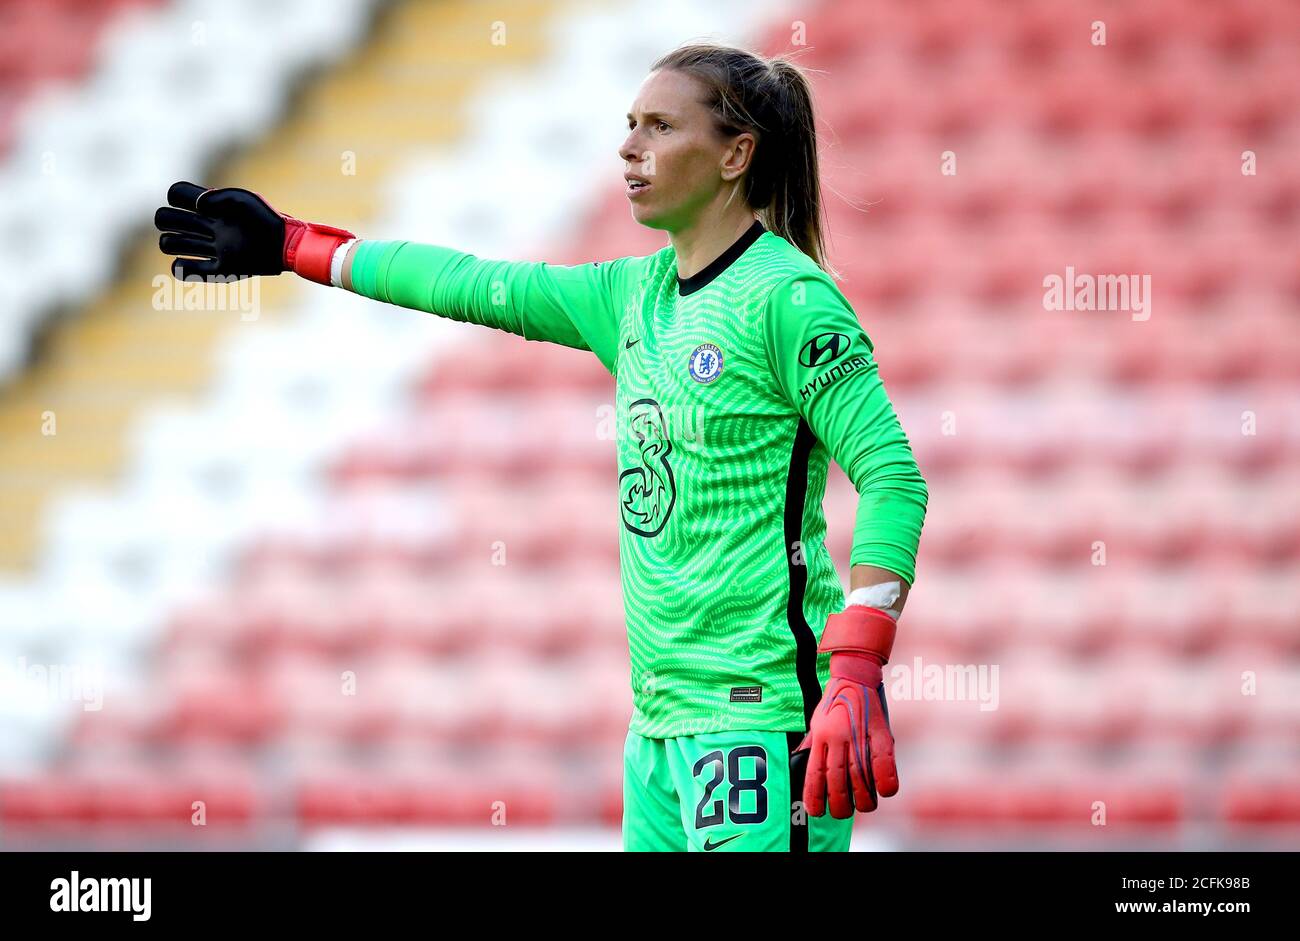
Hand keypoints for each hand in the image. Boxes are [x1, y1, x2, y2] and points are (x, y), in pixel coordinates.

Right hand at [155, 181, 353, 284]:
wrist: (285, 246)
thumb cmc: (264, 218)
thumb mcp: (243, 200)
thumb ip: (217, 197)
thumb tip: (196, 207)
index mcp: (211, 207)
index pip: (176, 194)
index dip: (176, 196)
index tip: (193, 203)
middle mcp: (207, 227)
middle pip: (166, 219)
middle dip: (167, 220)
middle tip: (191, 226)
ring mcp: (213, 248)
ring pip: (171, 244)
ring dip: (171, 244)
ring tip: (195, 245)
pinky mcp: (222, 269)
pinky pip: (190, 272)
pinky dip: (181, 269)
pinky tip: (189, 264)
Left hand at [796, 605, 898, 817]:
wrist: (855, 669)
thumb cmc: (836, 698)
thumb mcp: (817, 719)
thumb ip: (812, 741)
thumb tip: (799, 756)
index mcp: (821, 735)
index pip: (814, 773)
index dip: (814, 796)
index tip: (816, 812)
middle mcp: (837, 737)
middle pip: (836, 779)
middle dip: (839, 802)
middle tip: (843, 812)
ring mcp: (858, 734)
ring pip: (858, 775)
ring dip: (862, 798)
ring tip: (865, 806)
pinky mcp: (879, 730)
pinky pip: (883, 760)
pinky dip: (885, 779)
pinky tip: (886, 791)